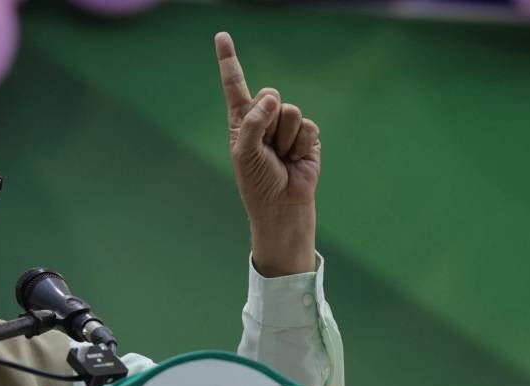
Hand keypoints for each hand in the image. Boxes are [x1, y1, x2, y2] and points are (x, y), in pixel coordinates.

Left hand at [215, 32, 319, 276]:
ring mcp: (286, 126)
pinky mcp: (307, 136)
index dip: (229, 60)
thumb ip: (253, 123)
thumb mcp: (244, 153)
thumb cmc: (257, 182)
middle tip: (267, 147)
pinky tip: (295, 160)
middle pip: (270, 95)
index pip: (234, 85)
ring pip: (290, 111)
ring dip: (284, 138)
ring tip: (280, 157)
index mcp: (241, 120)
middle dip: (268, 121)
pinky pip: (307, 126)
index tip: (221, 35)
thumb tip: (273, 97)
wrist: (281, 206)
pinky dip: (300, 145)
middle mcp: (263, 118)